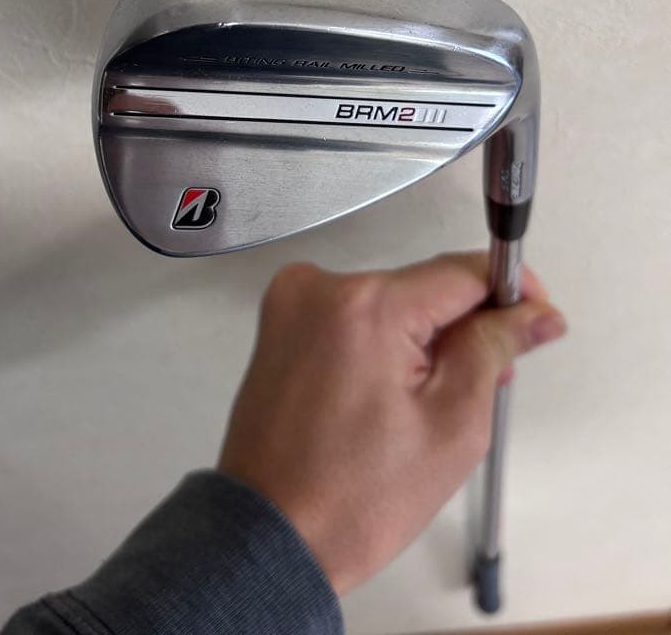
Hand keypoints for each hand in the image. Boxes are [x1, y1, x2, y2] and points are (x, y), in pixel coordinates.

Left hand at [217, 252, 565, 595]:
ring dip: (422, 337)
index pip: (461, 271)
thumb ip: (493, 349)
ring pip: (390, 302)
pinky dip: (382, 342)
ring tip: (429, 404)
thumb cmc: (353, 498)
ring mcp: (293, 302)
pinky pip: (353, 316)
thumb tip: (532, 313)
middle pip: (423, 286)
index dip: (509, 290)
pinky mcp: (280, 323)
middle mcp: (321, 287)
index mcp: (366, 306)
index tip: (535, 315)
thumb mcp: (452, 424)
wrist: (273, 536)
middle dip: (464, 326)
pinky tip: (391, 393)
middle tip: (489, 381)